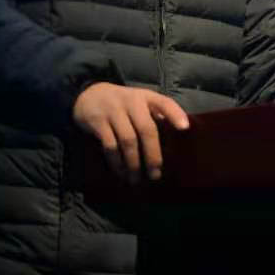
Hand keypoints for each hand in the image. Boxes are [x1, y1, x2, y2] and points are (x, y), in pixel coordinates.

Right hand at [72, 82, 189, 182]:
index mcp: (146, 97)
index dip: (175, 114)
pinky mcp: (98, 122)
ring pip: (128, 140)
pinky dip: (116, 162)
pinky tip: (121, 172)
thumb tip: (171, 142)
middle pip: (146, 129)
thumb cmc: (122, 104)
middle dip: (153, 154)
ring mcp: (114, 111)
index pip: (164, 102)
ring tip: (136, 178)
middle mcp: (131, 101)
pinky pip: (110, 145)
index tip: (185, 128)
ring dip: (134, 163)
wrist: (88, 95)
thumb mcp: (139, 102)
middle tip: (155, 174)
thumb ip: (154, 116)